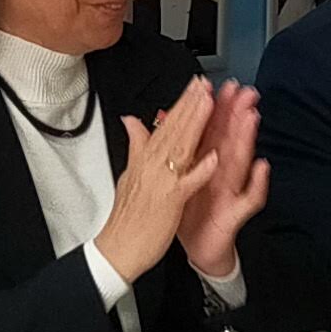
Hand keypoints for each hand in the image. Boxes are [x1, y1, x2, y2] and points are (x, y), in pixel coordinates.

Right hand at [93, 81, 219, 288]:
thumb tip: (130, 120)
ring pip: (182, 148)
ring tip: (209, 103)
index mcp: (146, 158)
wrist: (118, 247)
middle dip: (191, 104)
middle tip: (205, 83)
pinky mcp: (170, 201)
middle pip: (175, 129)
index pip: (166, 124)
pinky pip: (187, 183)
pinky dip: (199, 170)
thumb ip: (135, 144)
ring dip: (196, 124)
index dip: (182, 103)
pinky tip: (213, 157)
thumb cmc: (126, 216)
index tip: (195, 85)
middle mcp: (153, 165)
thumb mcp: (129, 173)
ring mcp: (162, 182)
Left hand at [172, 82, 271, 283]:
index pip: (211, 131)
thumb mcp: (179, 180)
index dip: (215, 108)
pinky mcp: (236, 212)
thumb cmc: (192, 215)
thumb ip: (175, 149)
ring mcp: (232, 191)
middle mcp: (222, 173)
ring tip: (252, 118)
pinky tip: (262, 168)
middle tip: (244, 91)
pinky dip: (257, 183)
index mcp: (205, 165)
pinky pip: (250, 197)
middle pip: (230, 139)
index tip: (217, 85)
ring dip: (247, 139)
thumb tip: (165, 121)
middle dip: (237, 114)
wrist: (199, 250)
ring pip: (240, 161)